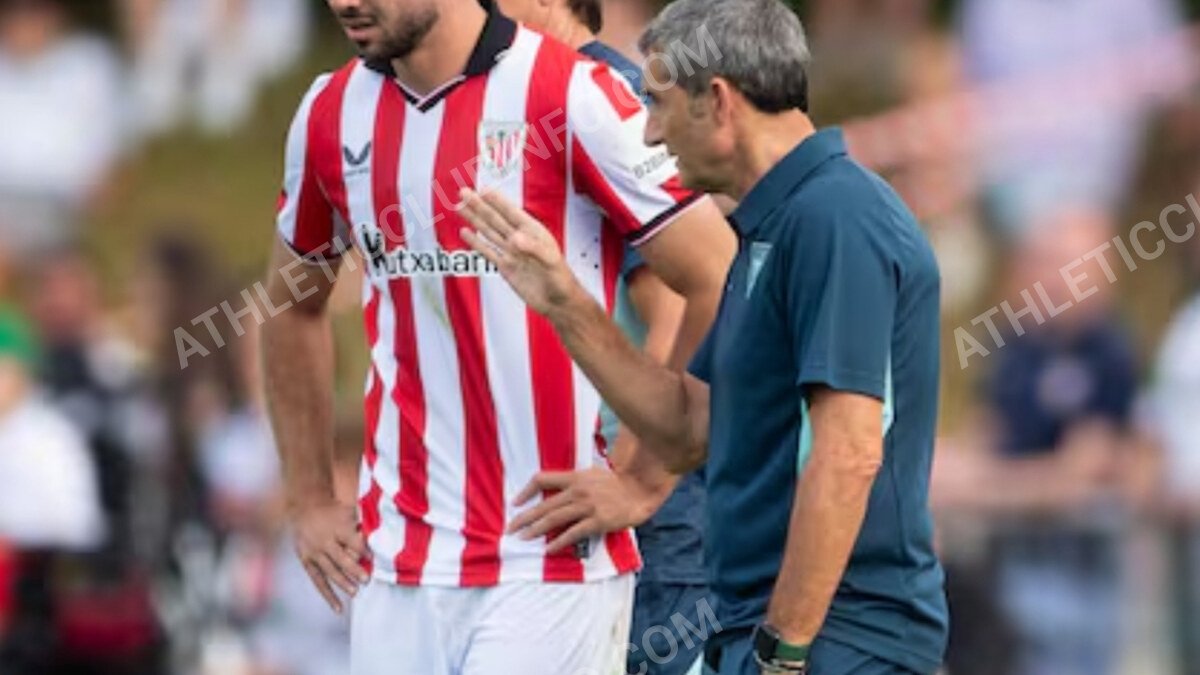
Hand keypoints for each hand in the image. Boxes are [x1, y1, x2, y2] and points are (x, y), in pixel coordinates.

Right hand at [290, 500, 368, 613]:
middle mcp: (324, 541)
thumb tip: (384, 532)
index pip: (351, 541)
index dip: (363, 550)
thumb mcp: (347, 509)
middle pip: (340, 558)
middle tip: (366, 580)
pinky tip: (339, 609)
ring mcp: (314, 553)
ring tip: (355, 592)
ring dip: (342, 582)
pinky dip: (328, 596)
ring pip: (329, 571)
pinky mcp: (306, 562)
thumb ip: (363, 522)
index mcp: (337, 528)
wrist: (304, 507)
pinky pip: (318, 582)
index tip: (373, 558)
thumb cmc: (333, 510)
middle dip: (353, 570)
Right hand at [457, 189, 580, 315]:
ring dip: (474, 219)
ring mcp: (512, 253)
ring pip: (489, 232)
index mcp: (534, 233)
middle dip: (479, 205)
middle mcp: (520, 240)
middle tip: (463, 192)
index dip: (497, 201)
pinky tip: (465, 232)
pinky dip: (476, 242)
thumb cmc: (561, 281)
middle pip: (495, 219)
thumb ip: (533, 248)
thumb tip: (514, 237)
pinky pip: (488, 252)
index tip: (483, 190)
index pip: (512, 213)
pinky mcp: (506, 267)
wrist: (558, 303)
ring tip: (460, 206)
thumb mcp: (551, 262)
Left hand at [507, 468, 650, 552]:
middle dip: (524, 517)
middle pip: (544, 504)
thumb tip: (552, 494)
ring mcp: (588, 506)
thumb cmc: (615, 484)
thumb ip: (572, 482)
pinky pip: (573, 533)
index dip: (526, 491)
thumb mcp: (591, 475)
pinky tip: (549, 549)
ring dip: (536, 530)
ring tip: (523, 538)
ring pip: (554, 519)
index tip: (515, 503)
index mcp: (574, 477)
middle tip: (510, 528)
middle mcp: (578, 490)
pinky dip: (559, 542)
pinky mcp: (598, 521)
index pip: (542, 479)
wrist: (639, 491)